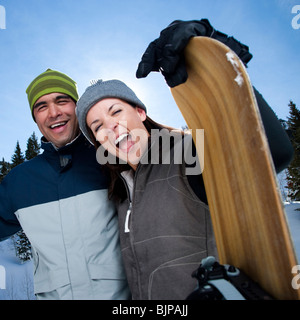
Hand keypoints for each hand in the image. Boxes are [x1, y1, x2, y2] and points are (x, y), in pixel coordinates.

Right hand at [136, 19, 251, 87]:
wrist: (211, 63)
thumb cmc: (223, 59)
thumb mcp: (231, 53)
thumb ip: (236, 52)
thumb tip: (246, 53)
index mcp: (198, 28)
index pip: (184, 31)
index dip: (177, 41)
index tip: (173, 53)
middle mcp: (180, 32)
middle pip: (168, 41)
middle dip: (167, 59)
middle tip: (175, 78)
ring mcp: (170, 42)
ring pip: (157, 49)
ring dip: (152, 63)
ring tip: (146, 75)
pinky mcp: (163, 54)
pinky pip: (151, 57)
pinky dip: (145, 65)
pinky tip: (141, 74)